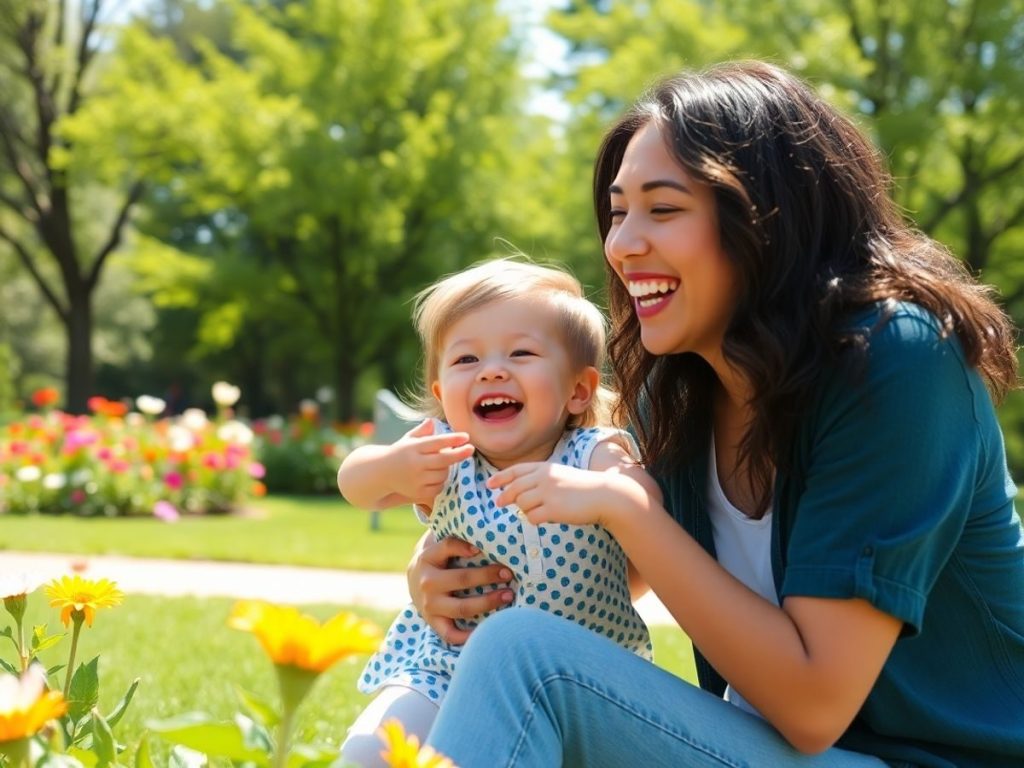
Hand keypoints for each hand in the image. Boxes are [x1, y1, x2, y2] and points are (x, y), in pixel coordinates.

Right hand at [390, 419, 474, 507]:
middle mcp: (415, 464)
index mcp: (413, 448)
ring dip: (447, 468)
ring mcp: (416, 480)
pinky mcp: (418, 493)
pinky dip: (441, 481)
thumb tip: (432, 421)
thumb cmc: (400, 453)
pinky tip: (435, 475)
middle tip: (471, 449)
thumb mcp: (408, 439)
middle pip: (443, 460)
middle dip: (459, 454)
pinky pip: (439, 487)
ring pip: (443, 474)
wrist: (381, 473)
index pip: (437, 442)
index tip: (466, 437)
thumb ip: (422, 431)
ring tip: (441, 463)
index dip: (453, 439)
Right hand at [407, 535, 513, 644]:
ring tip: (508, 596)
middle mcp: (427, 582)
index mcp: (427, 557)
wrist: (413, 582)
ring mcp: (429, 605)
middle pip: (461, 579)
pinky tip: (487, 629)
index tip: (482, 548)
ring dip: (488, 603)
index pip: (447, 546)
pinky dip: (468, 637)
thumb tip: (482, 520)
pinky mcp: (433, 622)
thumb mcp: (438, 542)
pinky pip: (450, 634)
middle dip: (488, 576)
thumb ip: (454, 533)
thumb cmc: (436, 558)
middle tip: (508, 573)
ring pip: (462, 608)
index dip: (464, 546)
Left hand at [487, 461, 643, 529]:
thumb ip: (542, 480)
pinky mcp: (553, 509)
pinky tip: (546, 518)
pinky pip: (532, 517)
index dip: (501, 477)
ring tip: (540, 512)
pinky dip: (535, 520)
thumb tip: (521, 494)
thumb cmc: (584, 488)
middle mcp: (544, 477)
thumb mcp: (562, 475)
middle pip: (514, 488)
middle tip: (499, 503)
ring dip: (526, 510)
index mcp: (546, 468)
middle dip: (504, 496)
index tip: (490, 484)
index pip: (517, 470)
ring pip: (522, 504)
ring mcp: (548, 493)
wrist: (605, 495)